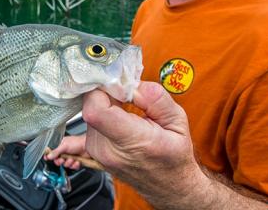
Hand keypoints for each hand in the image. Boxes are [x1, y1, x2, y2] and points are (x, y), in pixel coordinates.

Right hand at [44, 135, 88, 169]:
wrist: (89, 146)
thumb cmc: (77, 142)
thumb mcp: (64, 146)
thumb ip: (56, 152)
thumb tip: (48, 156)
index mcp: (60, 146)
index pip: (52, 152)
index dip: (50, 157)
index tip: (47, 159)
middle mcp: (65, 152)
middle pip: (58, 161)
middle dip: (61, 161)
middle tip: (63, 160)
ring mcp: (70, 157)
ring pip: (65, 165)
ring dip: (69, 163)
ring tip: (72, 159)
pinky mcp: (76, 161)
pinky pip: (72, 167)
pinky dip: (75, 165)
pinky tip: (77, 161)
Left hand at [83, 82, 208, 207]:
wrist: (168, 185)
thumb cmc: (173, 155)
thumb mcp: (177, 121)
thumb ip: (156, 98)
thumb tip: (132, 83)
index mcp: (131, 142)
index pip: (95, 111)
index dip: (100, 89)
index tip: (115, 82)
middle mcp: (107, 149)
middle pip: (91, 106)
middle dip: (107, 93)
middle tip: (126, 93)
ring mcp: (97, 151)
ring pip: (89, 110)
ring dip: (105, 103)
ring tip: (127, 109)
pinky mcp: (92, 149)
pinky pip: (90, 120)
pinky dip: (102, 112)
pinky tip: (118, 115)